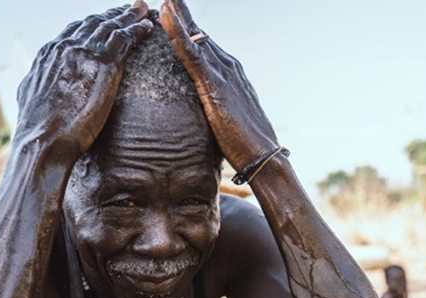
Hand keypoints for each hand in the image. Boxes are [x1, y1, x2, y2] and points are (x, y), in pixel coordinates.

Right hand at [15, 3, 153, 154]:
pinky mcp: (104, 64)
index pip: (75, 30)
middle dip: (114, 14)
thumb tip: (34, 86)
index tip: (104, 20)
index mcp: (50, 53)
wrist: (43, 140)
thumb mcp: (29, 97)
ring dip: (129, 17)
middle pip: (95, 23)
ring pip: (112, 27)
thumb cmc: (36, 130)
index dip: (93, 23)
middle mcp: (67, 47)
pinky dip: (138, 31)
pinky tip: (147, 27)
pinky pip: (125, 40)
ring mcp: (86, 53)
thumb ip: (38, 84)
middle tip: (130, 8)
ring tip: (143, 10)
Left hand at [161, 0, 279, 171]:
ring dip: (177, 18)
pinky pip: (191, 54)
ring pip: (195, 39)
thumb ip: (218, 106)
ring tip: (162, 2)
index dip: (188, 30)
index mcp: (231, 73)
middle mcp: (228, 67)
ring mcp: (222, 73)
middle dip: (182, 16)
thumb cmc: (246, 143)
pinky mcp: (214, 85)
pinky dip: (177, 34)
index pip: (205, 45)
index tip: (171, 15)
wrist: (263, 155)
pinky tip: (164, 18)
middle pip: (200, 35)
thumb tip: (207, 110)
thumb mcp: (229, 118)